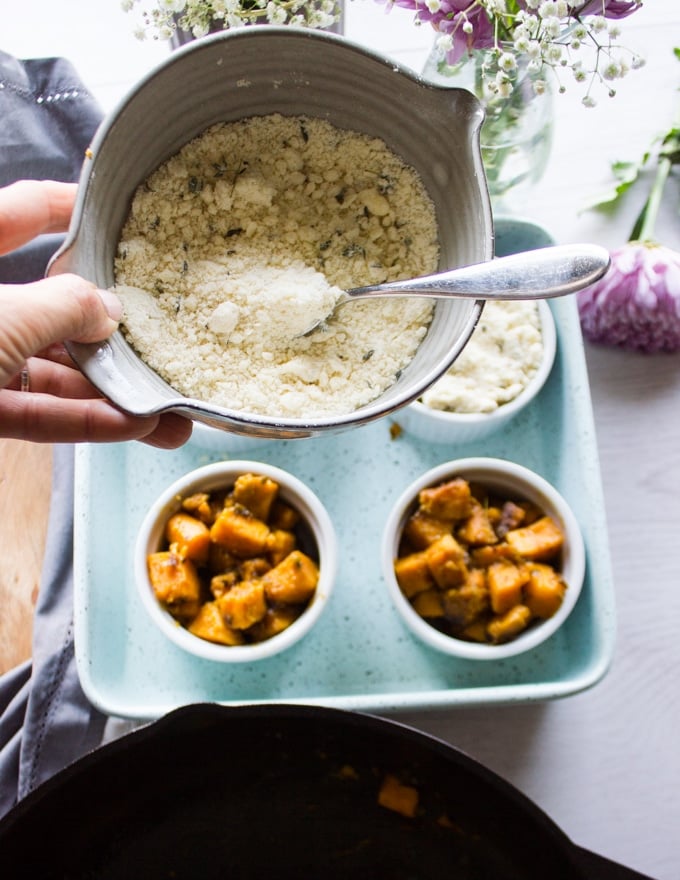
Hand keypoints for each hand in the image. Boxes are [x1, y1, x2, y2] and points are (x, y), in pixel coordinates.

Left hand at [0, 180, 191, 447]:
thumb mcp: (5, 314)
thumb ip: (63, 308)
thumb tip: (111, 309)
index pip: (22, 213)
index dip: (68, 206)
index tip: (118, 214)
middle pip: (53, 308)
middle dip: (113, 331)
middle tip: (165, 339)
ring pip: (54, 373)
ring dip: (112, 393)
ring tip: (173, 411)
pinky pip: (38, 415)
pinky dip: (84, 422)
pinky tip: (136, 427)